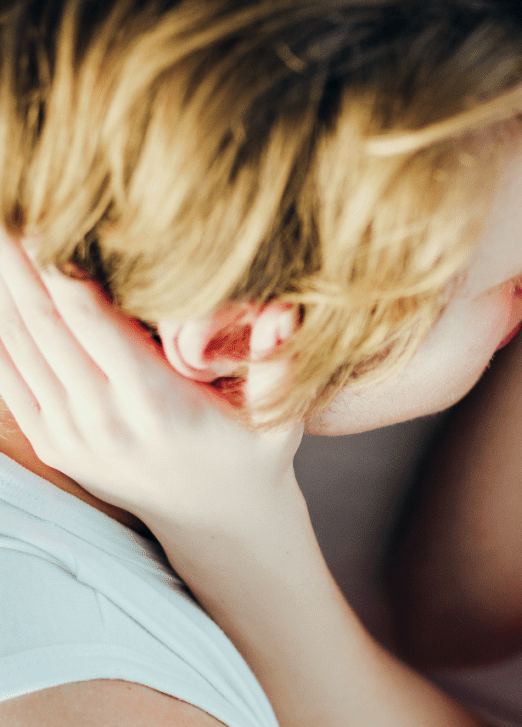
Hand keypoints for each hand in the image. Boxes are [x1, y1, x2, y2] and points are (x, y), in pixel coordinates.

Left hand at [0, 230, 302, 534]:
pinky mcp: (54, 443)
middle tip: (5, 204)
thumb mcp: (280, 419)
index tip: (44, 215)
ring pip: (19, 346)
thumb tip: (287, 310)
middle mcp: (104, 420)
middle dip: (18, 261)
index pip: (92, 322)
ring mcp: (72, 434)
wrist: (221, 522)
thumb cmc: (254, 455)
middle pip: (44, 323)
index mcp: (156, 406)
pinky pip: (10, 378)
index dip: (60, 266)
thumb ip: (279, 363)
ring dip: (2, 287)